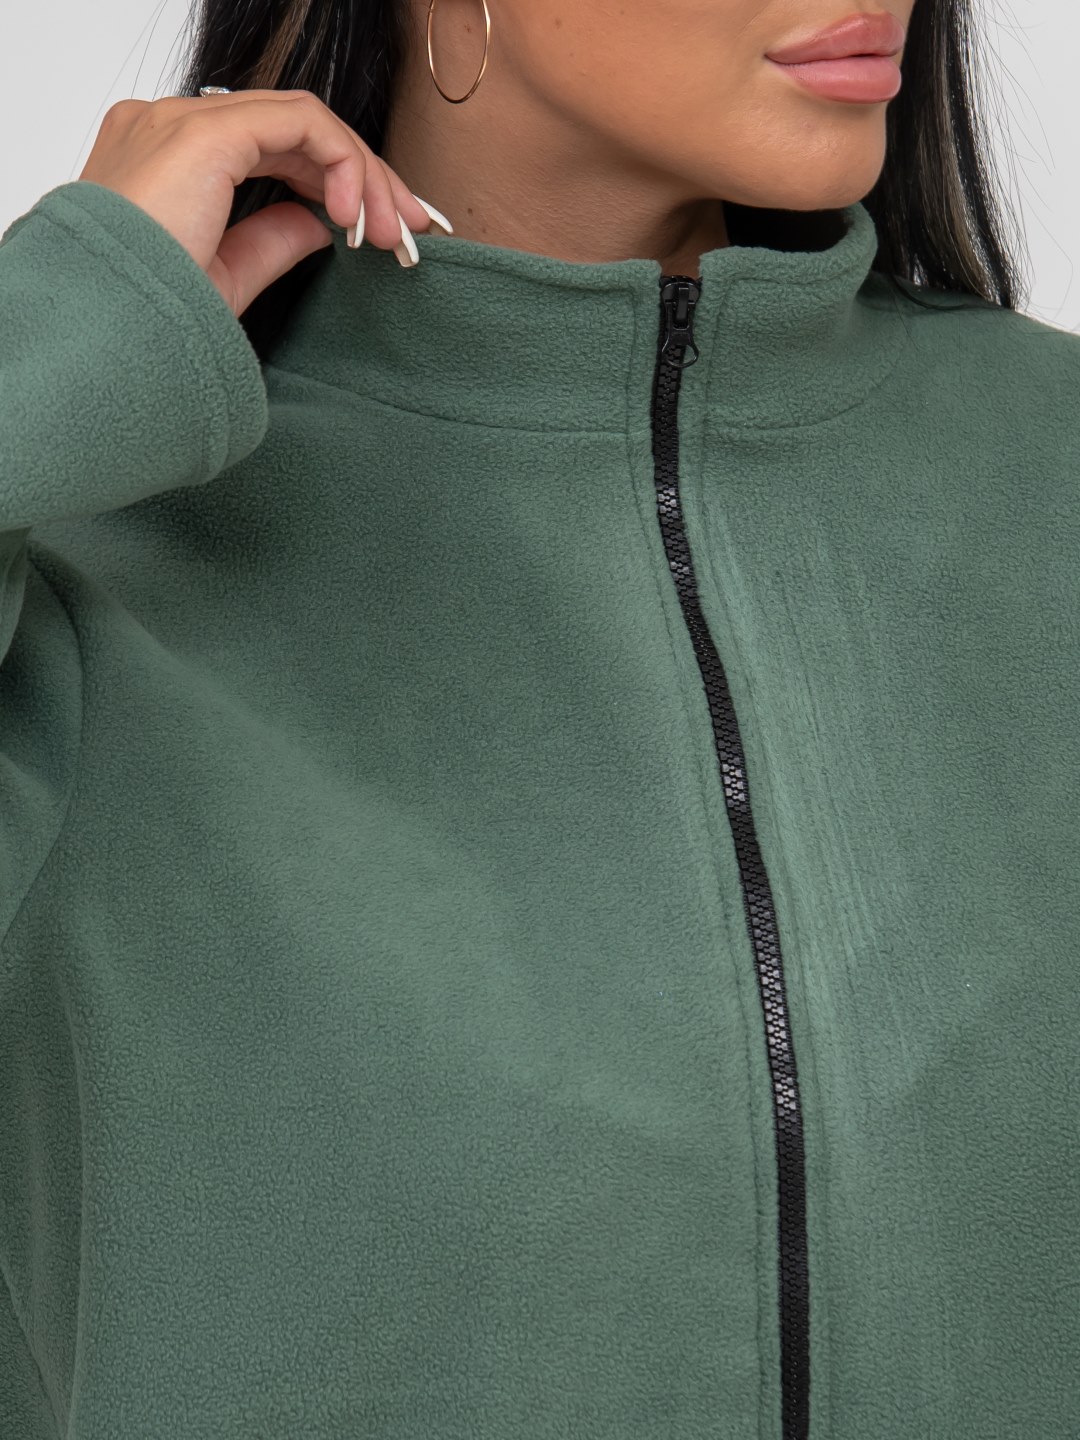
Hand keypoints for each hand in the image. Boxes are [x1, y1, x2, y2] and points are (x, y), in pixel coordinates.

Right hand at [77, 89, 444, 317]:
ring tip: (393, 233)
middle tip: (410, 233)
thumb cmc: (143, 319)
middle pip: (293, 131)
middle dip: (365, 179)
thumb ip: (272, 240)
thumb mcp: (225, 278)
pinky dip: (343, 161)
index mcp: (165, 161)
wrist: (104, 337)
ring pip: (305, 121)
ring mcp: (180, 123)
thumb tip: (322, 223)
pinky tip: (355, 213)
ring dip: (362, 174)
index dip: (335, 185)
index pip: (270, 149)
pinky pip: (302, 122)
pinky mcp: (203, 135)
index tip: (384, 238)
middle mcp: (168, 128)